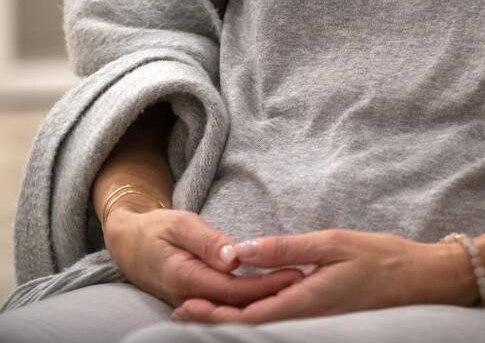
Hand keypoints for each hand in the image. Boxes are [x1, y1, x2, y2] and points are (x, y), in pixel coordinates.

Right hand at [104, 205, 304, 307]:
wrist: (130, 243)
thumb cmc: (156, 228)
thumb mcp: (180, 224)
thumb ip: (208, 242)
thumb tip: (233, 258)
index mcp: (186, 278)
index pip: (234, 289)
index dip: (266, 284)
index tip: (295, 273)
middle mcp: (190, 298)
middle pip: (238, 304)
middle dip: (272, 295)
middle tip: (305, 279)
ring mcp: (193, 303)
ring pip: (233, 307)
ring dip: (264, 299)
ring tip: (296, 284)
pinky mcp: (198, 301)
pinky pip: (227, 304)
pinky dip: (251, 299)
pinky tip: (274, 290)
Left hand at [169, 228, 478, 323]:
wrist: (422, 280)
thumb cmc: (380, 258)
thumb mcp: (331, 244)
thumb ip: (284, 249)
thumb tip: (239, 251)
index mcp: (305, 302)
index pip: (247, 318)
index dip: (212, 316)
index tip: (183, 307)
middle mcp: (308, 320)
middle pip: (251, 328)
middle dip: (214, 321)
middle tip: (181, 310)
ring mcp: (317, 323)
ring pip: (267, 327)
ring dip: (234, 319)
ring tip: (204, 306)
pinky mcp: (325, 320)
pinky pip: (285, 321)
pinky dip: (259, 314)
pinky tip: (249, 302)